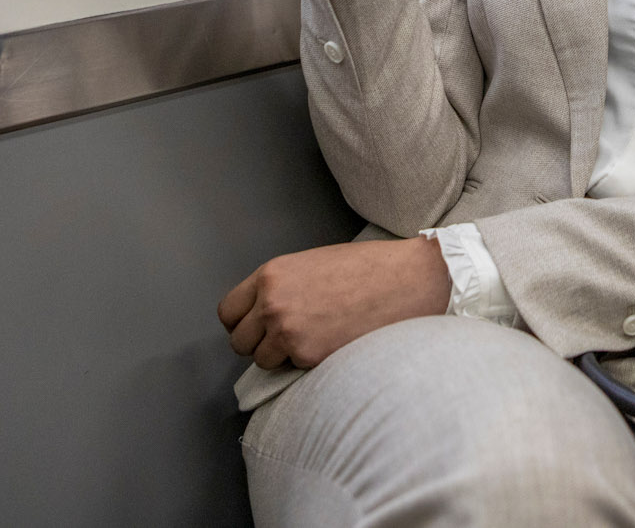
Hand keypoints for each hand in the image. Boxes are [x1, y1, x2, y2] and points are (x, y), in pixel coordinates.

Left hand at [218, 236, 452, 369]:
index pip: (228, 311)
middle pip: (239, 341)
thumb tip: (266, 313)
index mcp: (272, 275)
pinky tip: (330, 344)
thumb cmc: (368, 269)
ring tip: (312, 340)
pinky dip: (305, 365)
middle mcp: (271, 302)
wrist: (406, 280)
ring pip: (262, 361)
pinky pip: (290, 370)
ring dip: (281, 358)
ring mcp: (287, 330)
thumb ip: (283, 287)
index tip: (256, 328)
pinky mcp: (307, 355)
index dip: (242, 323)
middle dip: (259, 344)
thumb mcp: (313, 265)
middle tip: (285, 340)